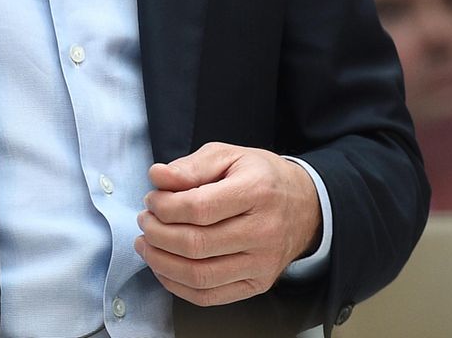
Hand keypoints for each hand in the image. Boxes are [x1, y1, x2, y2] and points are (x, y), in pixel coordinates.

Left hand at [134, 142, 321, 306]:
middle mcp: (263, 231)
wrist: (306, 207)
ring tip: (147, 244)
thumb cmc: (262, 178)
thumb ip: (191, 166)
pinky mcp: (257, 284)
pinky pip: (209, 296)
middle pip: (196, 244)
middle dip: (157, 233)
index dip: (165, 206)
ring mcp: (262, 263)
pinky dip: (178, 285)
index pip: (199, 208)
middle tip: (145, 221)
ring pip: (199, 275)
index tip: (152, 199)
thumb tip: (157, 177)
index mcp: (257, 192)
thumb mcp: (230, 156)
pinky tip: (164, 268)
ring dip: (161, 262)